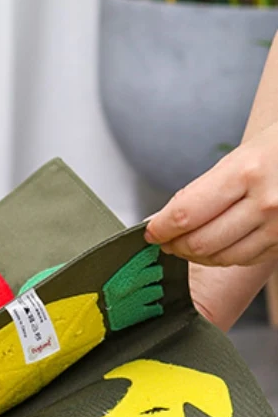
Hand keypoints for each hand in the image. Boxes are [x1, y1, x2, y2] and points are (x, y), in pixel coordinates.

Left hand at [145, 121, 277, 265]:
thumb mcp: (239, 157)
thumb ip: (202, 190)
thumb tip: (163, 220)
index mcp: (246, 172)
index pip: (185, 214)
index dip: (160, 229)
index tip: (150, 233)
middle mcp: (266, 202)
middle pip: (200, 242)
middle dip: (175, 245)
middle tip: (165, 242)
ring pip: (222, 257)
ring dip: (197, 256)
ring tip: (187, 245)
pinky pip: (247, 259)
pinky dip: (224, 257)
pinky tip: (219, 245)